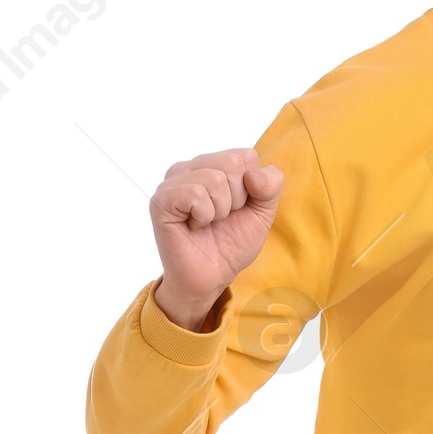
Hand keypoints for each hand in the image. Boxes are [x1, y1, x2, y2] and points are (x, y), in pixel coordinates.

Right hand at [149, 148, 282, 331]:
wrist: (212, 277)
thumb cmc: (232, 243)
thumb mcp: (262, 212)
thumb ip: (270, 186)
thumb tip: (253, 174)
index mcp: (213, 164)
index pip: (246, 156)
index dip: (251, 188)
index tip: (238, 209)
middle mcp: (190, 167)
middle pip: (232, 163)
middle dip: (237, 199)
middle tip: (221, 218)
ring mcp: (173, 181)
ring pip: (215, 178)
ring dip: (220, 210)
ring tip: (207, 223)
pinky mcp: (161, 199)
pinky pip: (195, 193)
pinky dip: (204, 215)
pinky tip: (194, 226)